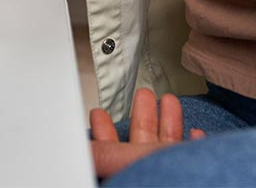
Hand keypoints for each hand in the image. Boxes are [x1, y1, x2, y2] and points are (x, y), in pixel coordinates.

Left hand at [90, 88, 204, 180]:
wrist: (198, 182)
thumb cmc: (161, 177)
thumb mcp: (118, 158)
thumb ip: (98, 150)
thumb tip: (75, 142)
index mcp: (125, 171)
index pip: (109, 153)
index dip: (103, 131)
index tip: (99, 112)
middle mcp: (148, 174)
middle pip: (141, 144)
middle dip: (142, 116)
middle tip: (143, 94)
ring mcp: (170, 174)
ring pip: (167, 147)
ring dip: (169, 123)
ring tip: (169, 101)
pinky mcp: (197, 175)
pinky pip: (194, 160)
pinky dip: (194, 146)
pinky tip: (195, 134)